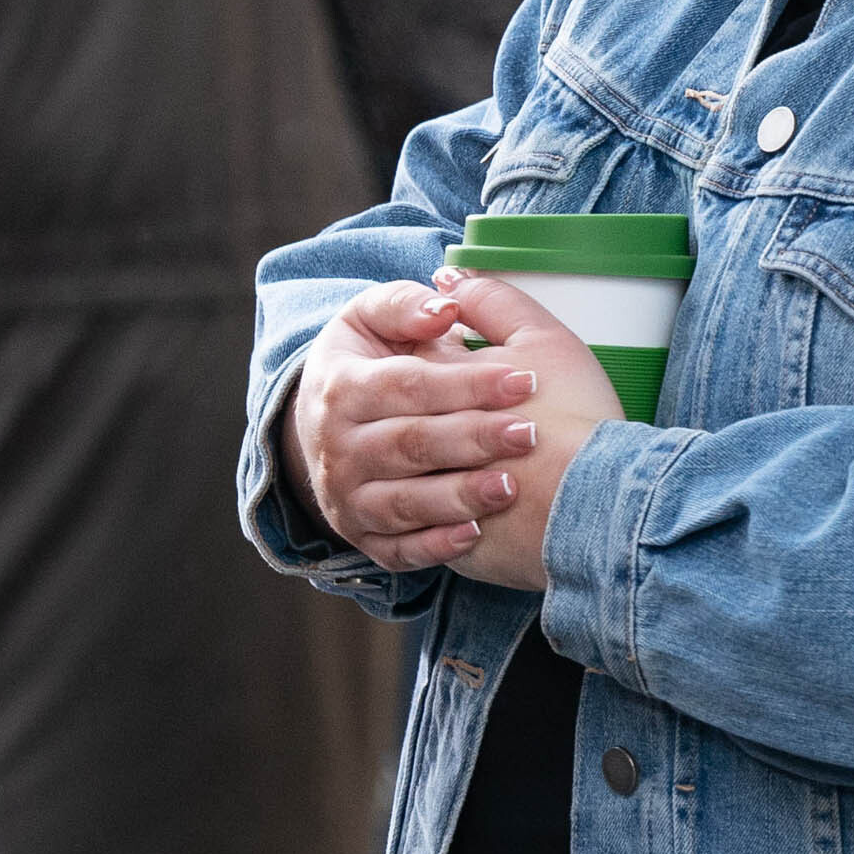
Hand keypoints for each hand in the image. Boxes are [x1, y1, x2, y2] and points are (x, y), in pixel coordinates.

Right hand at [286, 271, 624, 588]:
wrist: (322, 424)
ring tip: (511, 486)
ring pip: (404, 503)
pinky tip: (474, 534)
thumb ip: (405, 303)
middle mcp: (336, 448)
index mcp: (340, 388)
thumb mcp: (369, 317)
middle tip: (530, 434)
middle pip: (410, 444)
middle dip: (474, 439)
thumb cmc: (366, 362)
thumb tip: (445, 306)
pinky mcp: (362, 536)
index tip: (525, 379)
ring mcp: (346, 497)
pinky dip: (434, 547)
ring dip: (459, 497)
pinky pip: (397, 551)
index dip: (467, 382)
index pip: (408, 385)